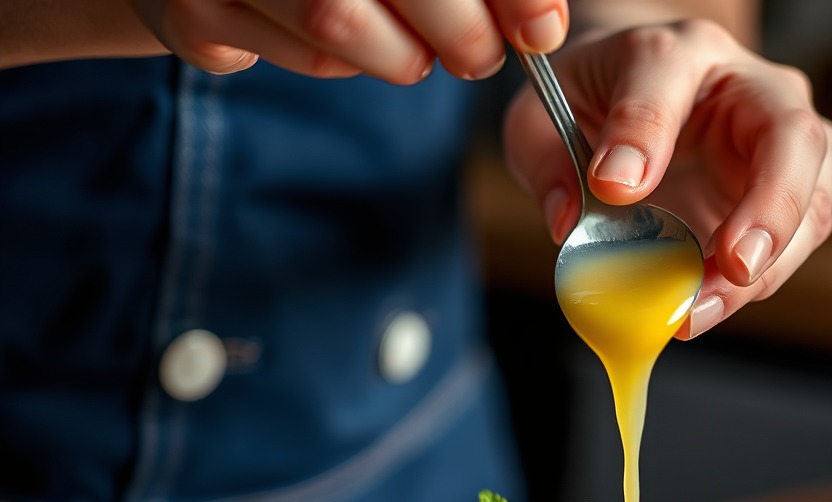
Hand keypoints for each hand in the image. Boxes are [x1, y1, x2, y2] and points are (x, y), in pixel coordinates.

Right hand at [130, 0, 567, 80]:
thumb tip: (540, 22)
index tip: (540, 30)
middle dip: (454, 33)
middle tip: (478, 55)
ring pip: (332, 24)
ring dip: (394, 55)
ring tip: (412, 49)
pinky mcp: (192, 11)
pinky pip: (278, 57)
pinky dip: (327, 63)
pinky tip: (341, 41)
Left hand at [502, 19, 831, 337]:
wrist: (626, 104)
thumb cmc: (588, 108)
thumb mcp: (541, 121)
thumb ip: (548, 163)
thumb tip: (569, 224)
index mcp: (672, 53)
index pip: (667, 75)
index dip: (643, 132)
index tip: (612, 187)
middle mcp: (745, 88)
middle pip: (791, 134)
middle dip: (770, 206)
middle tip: (732, 265)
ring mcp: (779, 145)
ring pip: (811, 201)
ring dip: (767, 268)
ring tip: (698, 311)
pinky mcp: (786, 198)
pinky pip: (796, 244)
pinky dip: (754, 287)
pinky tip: (703, 307)